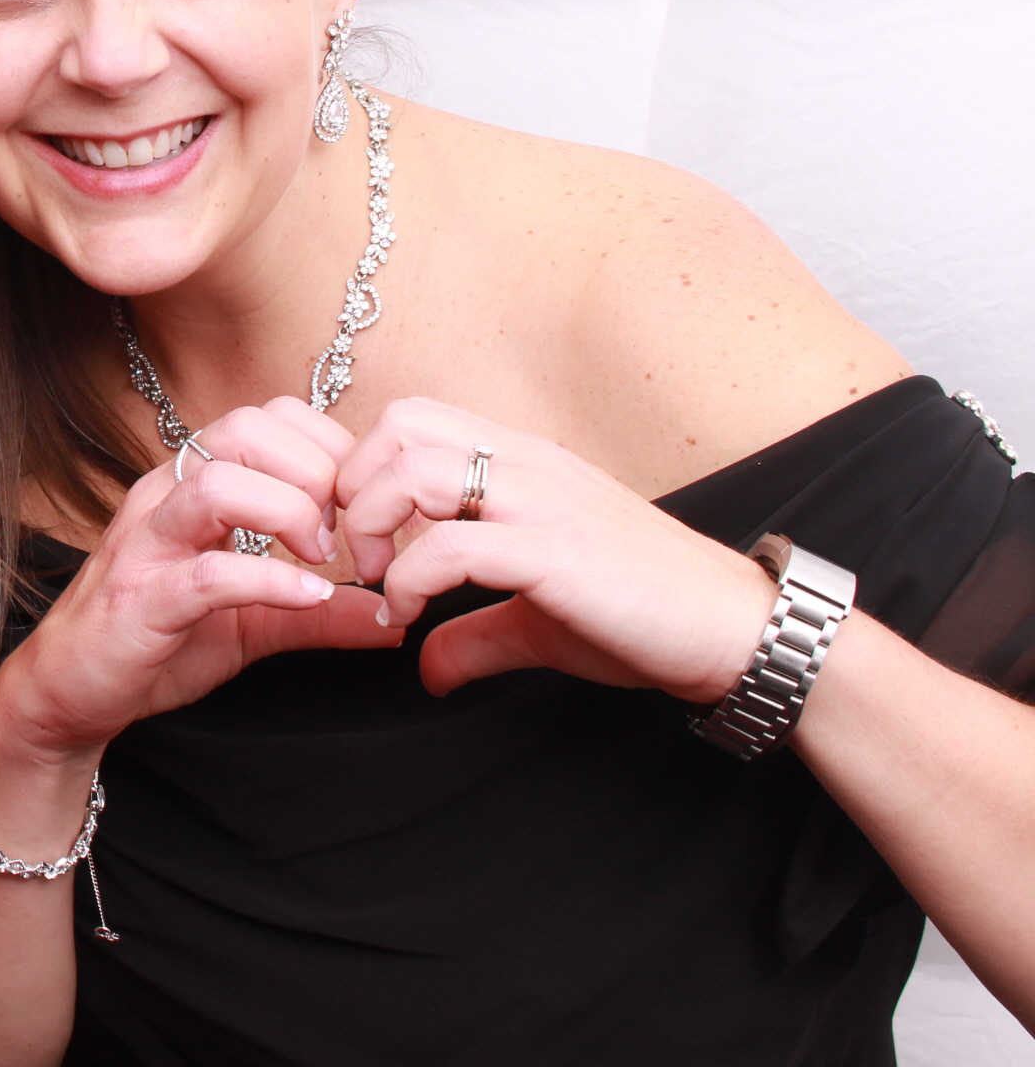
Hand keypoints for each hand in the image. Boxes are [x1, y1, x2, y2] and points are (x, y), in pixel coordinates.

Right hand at [0, 398, 400, 763]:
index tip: (360, 506)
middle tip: (346, 530)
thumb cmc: (155, 642)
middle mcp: (166, 497)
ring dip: (288, 511)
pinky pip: (207, 573)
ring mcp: (148, 544)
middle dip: (315, 470)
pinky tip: (307, 598)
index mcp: (193, 486)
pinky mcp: (140, 599)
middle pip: (247, 430)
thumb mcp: (254, 624)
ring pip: (218, 483)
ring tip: (322, 557)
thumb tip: (394, 616)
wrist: (72, 693)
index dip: (329, 449)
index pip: (270, 418)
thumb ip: (319, 613)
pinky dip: (267, 580)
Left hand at [334, 397, 779, 701]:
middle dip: (356, 486)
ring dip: (375, 525)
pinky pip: (451, 545)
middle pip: (400, 426)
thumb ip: (473, 632)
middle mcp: (528, 465)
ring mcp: (544, 502)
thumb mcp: (537, 619)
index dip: (364, 470)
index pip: (412, 420)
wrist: (734, 631)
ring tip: (381, 582)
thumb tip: (424, 669)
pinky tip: (408, 616)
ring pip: (416, 469)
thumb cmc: (642, 615)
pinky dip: (409, 580)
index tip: (360, 536)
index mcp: (522, 462)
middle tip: (360, 552)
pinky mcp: (557, 552)